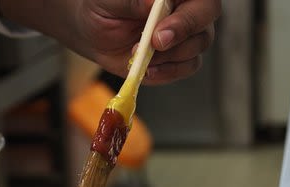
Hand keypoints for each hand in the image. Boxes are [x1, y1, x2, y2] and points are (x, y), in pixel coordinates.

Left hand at [0, 0, 221, 83]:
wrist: (83, 20)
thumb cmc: (94, 2)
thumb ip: (133, 1)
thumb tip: (153, 6)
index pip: (200, 2)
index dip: (185, 19)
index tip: (157, 34)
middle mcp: (184, 10)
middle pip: (205, 27)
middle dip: (179, 41)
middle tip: (150, 49)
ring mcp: (182, 35)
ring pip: (195, 53)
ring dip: (168, 62)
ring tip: (137, 58)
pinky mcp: (173, 59)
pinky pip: (181, 71)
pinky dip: (163, 75)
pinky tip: (141, 69)